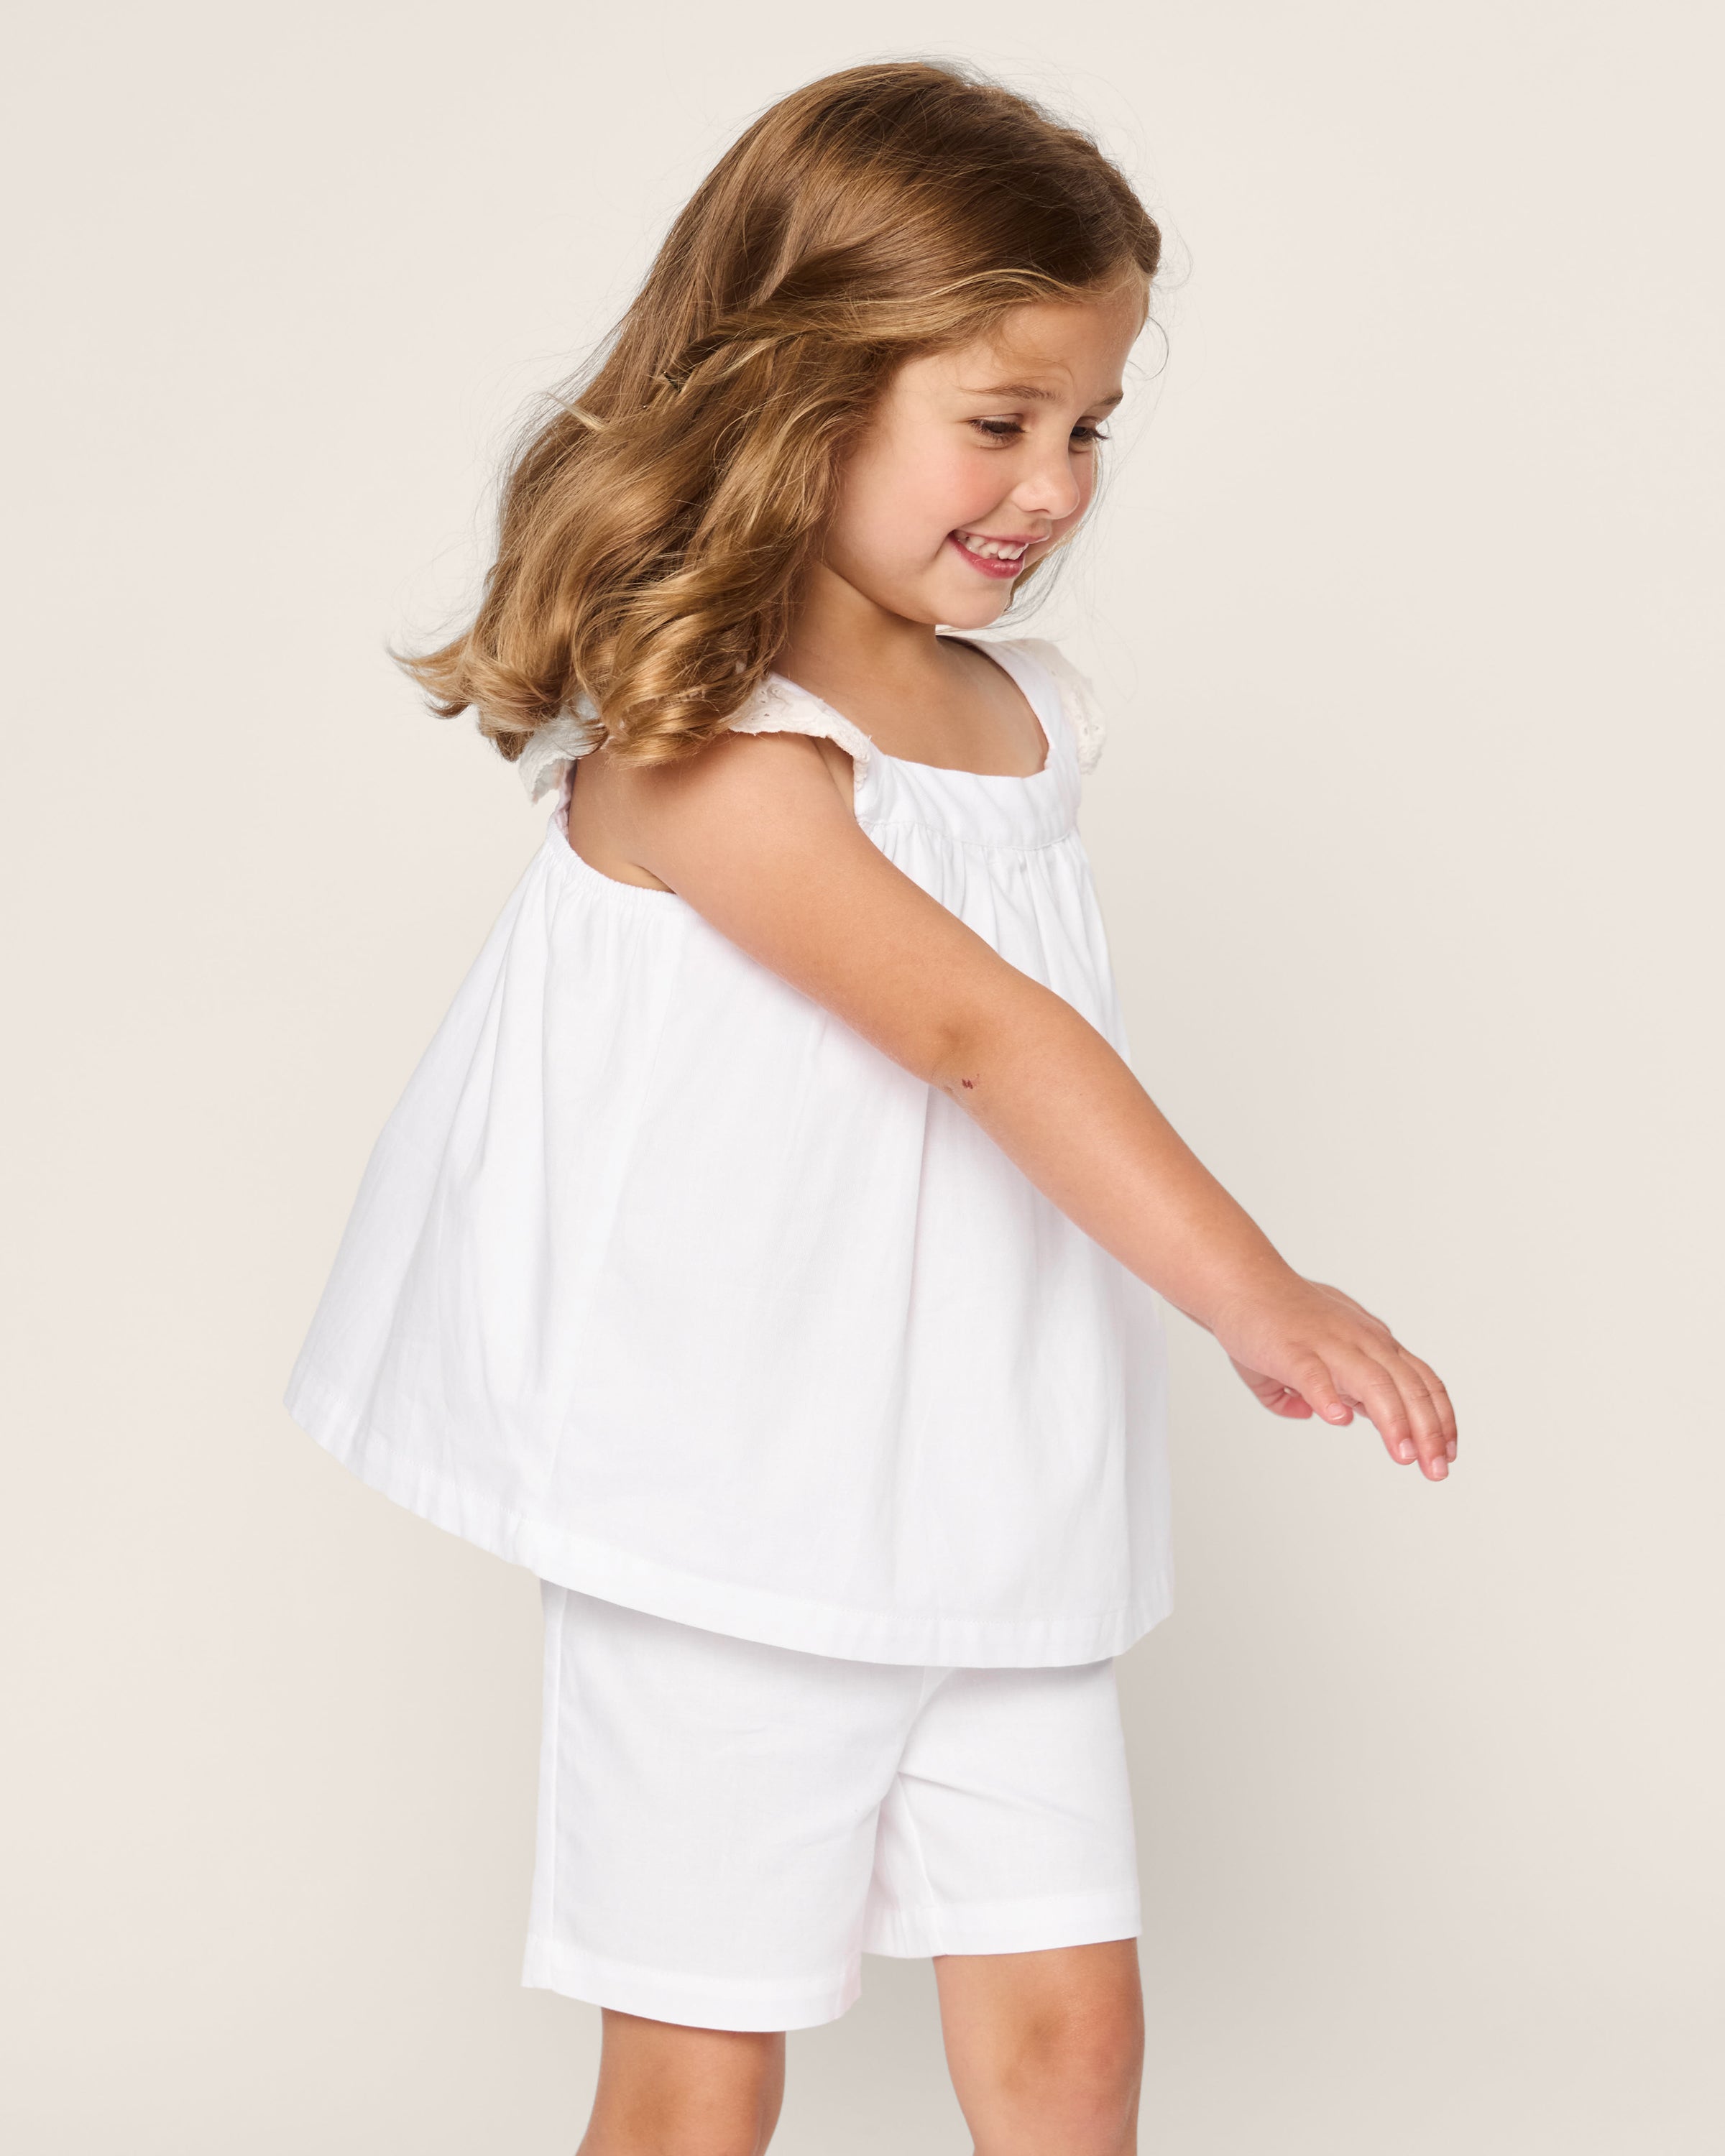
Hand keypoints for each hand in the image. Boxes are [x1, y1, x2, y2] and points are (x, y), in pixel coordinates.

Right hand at [1212, 1274, 1456, 1480]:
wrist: (1238, 1280)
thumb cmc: (1274, 1318)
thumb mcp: (1311, 1355)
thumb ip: (1317, 1387)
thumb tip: (1312, 1413)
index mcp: (1371, 1342)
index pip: (1421, 1380)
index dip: (1440, 1418)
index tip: (1447, 1453)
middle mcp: (1359, 1340)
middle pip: (1408, 1386)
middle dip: (1429, 1431)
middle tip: (1436, 1470)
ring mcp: (1327, 1343)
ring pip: (1374, 1382)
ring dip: (1394, 1421)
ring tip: (1403, 1456)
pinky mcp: (1291, 1349)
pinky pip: (1314, 1374)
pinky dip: (1328, 1397)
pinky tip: (1337, 1420)